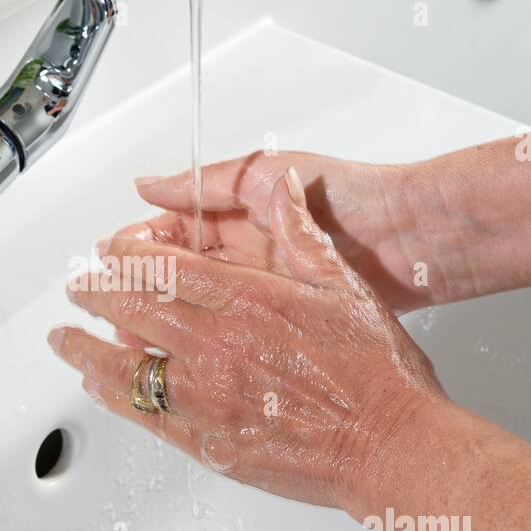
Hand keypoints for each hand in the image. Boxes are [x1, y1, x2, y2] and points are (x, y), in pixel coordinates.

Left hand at [49, 167, 447, 513]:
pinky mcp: (209, 443)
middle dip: (95, 294)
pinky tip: (98, 388)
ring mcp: (207, 398)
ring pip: (125, 366)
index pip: (163, 266)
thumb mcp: (342, 284)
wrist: (391, 445)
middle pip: (133, 310)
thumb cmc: (375, 373)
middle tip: (77, 287)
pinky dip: (114, 397)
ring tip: (64, 338)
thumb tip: (280, 188)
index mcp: (246, 301)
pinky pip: (145, 415)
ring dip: (85, 349)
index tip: (110, 252)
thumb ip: (300, 232)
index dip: (126, 256)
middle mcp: (217, 347)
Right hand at [125, 150, 459, 313]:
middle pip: (176, 278)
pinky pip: (233, 334)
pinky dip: (203, 344)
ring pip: (196, 311)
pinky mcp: (286, 322)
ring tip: (135, 332)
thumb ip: (211, 183)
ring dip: (163, 321)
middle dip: (140, 288)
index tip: (112, 259)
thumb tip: (149, 185)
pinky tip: (181, 355)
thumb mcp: (272, 175)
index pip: (171, 236)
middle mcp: (247, 258)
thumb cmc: (355, 198)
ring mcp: (265, 292)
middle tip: (111, 300)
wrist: (420, 239)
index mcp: (238, 218)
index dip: (138, 247)